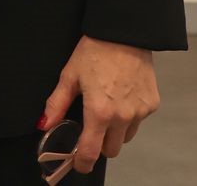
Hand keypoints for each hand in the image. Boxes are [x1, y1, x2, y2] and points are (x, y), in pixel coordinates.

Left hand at [40, 35, 159, 174]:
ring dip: (116, 131)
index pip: (91, 152)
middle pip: (111, 150)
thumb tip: (44, 124)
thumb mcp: (70, 75)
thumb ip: (57, 103)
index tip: (79, 163)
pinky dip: (130, 116)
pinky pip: (139, 120)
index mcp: (99, 112)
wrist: (125, 32)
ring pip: (126, 137)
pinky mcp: (152, 104)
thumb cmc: (95, 51)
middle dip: (100, 144)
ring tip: (108, 107)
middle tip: (91, 128)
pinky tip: (122, 96)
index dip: (82, 162)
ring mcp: (140, 112)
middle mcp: (122, 117)